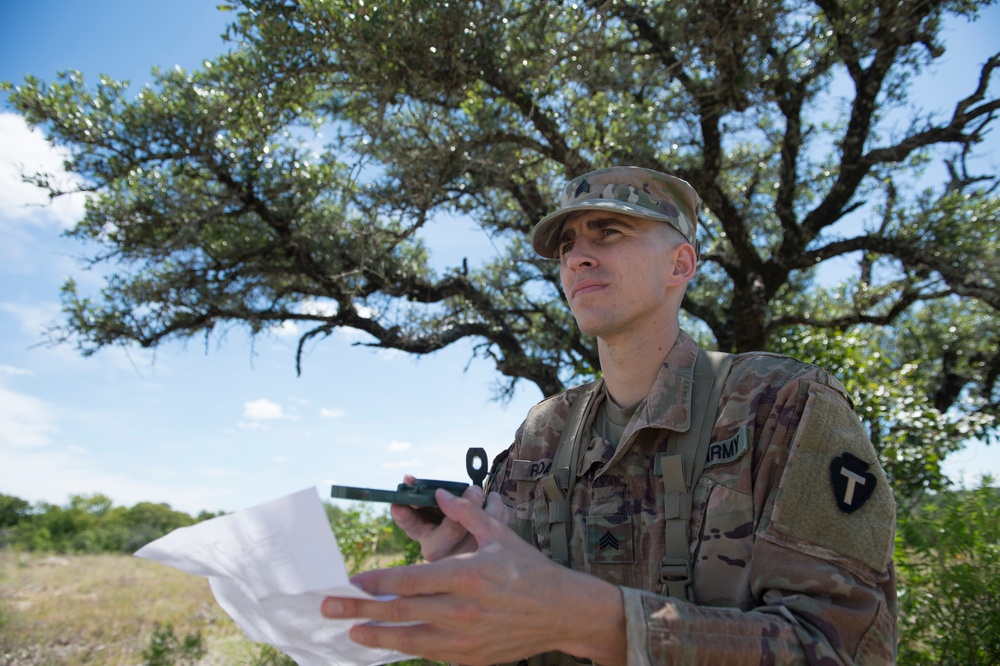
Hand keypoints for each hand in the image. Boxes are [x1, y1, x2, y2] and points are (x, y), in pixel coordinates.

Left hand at [321, 488, 625, 664]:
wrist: (563, 611)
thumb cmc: (530, 569)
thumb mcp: (500, 535)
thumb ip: (466, 513)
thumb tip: (439, 493)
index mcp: (468, 575)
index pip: (411, 581)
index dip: (378, 583)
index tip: (352, 581)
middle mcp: (463, 609)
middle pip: (401, 611)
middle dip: (359, 610)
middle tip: (328, 607)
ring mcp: (466, 637)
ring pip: (410, 638)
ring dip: (376, 635)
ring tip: (350, 632)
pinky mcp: (471, 656)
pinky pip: (431, 652)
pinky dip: (407, 647)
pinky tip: (388, 643)